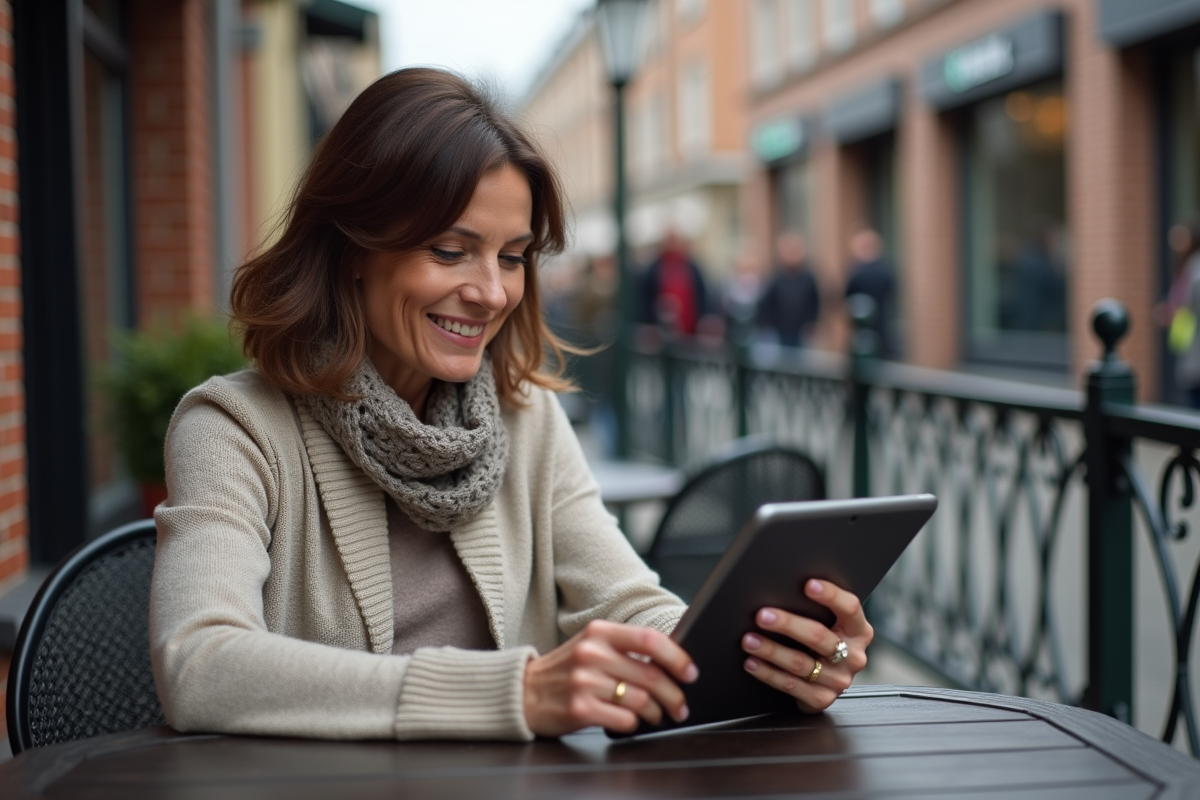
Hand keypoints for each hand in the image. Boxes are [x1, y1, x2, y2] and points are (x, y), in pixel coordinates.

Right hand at [523, 619, 698, 736]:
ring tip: (656, 716)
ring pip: (642, 700)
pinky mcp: (580, 709)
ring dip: (657, 713)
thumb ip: (624, 648)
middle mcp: (592, 653)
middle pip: (651, 675)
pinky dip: (634, 724)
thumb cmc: (564, 670)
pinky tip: (630, 722)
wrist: (522, 692)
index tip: (690, 672)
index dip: (677, 657)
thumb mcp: (590, 645)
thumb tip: (672, 663)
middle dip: (674, 695)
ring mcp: (584, 681)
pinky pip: (625, 719)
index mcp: (598, 631)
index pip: (649, 639)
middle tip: (681, 706)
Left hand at [740, 579, 871, 713]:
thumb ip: (817, 609)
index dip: (831, 595)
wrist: (825, 679)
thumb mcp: (829, 623)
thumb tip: (782, 586)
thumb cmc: (821, 640)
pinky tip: (752, 662)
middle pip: (819, 637)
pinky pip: (791, 685)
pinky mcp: (821, 699)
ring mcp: (838, 680)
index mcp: (859, 631)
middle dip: (788, 624)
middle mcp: (853, 656)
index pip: (850, 608)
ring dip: (771, 650)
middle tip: (762, 615)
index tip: (808, 584)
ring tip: (749, 640)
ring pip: (801, 663)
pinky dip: (768, 673)